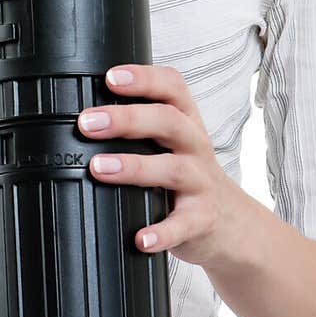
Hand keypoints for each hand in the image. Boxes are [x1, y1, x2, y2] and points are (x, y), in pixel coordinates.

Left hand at [78, 63, 240, 265]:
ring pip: (172, 169)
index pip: (171, 87)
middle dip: (126, 118)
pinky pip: (181, 225)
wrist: (231, 222)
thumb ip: (139, 125)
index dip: (143, 77)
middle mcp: (196, 146)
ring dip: (134, 167)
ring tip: (99, 168)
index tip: (110, 77)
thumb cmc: (188, 172)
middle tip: (88, 123)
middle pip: (168, 121)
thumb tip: (84, 114)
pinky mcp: (201, 220)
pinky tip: (140, 239)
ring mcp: (201, 183)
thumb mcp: (172, 141)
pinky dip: (161, 232)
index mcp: (186, 120)